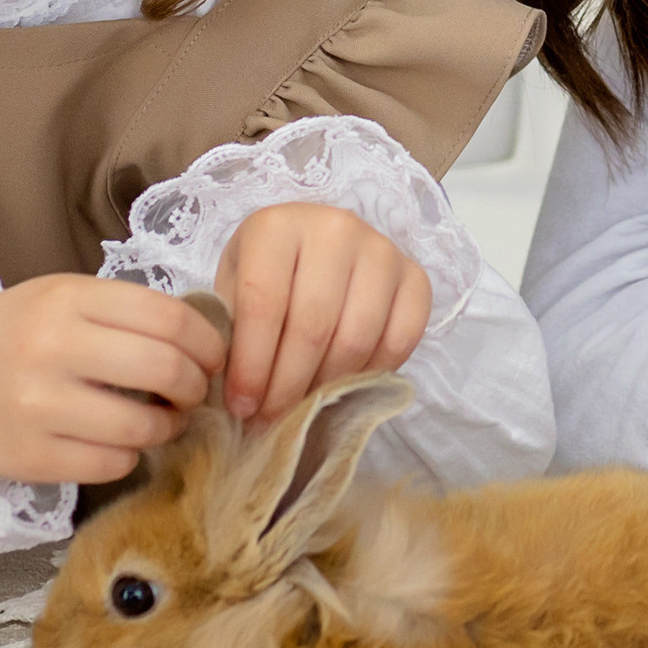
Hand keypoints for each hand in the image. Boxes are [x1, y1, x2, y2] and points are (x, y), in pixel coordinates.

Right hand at [0, 276, 224, 512]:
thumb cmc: (10, 336)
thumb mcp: (59, 299)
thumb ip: (122, 313)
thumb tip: (201, 341)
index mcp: (67, 299)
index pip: (169, 316)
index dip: (207, 341)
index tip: (214, 356)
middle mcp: (52, 349)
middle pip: (165, 368)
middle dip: (197, 385)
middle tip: (195, 392)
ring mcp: (38, 407)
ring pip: (142, 425)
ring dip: (170, 426)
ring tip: (165, 420)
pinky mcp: (31, 458)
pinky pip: (112, 463)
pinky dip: (130, 454)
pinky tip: (122, 441)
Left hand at [216, 204, 431, 422]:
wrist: (316, 245)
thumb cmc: (269, 273)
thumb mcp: (234, 289)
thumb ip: (232, 335)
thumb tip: (241, 400)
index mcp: (278, 226)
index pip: (264, 304)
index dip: (252, 365)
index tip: (242, 406)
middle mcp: (335, 229)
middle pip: (312, 327)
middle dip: (287, 387)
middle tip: (271, 420)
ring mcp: (381, 250)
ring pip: (356, 339)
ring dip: (327, 387)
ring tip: (304, 409)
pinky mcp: (415, 276)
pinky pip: (400, 340)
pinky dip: (372, 374)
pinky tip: (345, 386)